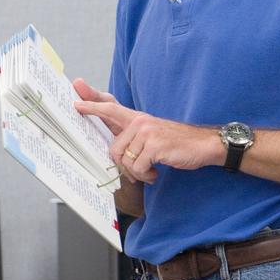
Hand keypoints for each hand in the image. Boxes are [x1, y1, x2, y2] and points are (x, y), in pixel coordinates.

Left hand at [72, 79, 223, 182]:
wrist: (203, 145)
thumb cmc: (177, 143)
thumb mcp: (153, 135)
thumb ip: (134, 138)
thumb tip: (116, 154)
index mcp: (138, 118)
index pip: (110, 108)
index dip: (92, 105)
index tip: (76, 104)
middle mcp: (141, 122)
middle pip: (114, 149)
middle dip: (124, 166)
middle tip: (138, 172)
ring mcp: (147, 132)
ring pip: (126, 160)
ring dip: (137, 172)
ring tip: (151, 170)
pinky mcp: (154, 145)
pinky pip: (138, 167)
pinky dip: (146, 175)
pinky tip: (156, 172)